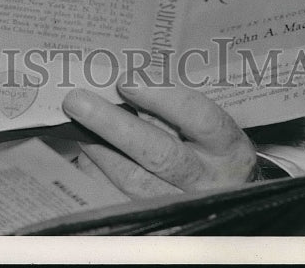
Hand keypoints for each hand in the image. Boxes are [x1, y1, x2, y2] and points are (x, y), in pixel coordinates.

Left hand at [62, 80, 256, 197]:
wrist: (227, 196)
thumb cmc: (210, 147)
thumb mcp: (206, 124)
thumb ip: (172, 105)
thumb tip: (123, 83)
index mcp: (226, 146)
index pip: (199, 118)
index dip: (162, 97)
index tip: (125, 80)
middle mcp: (208, 180)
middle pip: (158, 154)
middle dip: (112, 125)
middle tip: (77, 101)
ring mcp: (182, 207)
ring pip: (133, 180)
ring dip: (98, 148)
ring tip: (76, 122)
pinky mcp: (157, 224)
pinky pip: (117, 200)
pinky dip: (97, 173)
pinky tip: (87, 151)